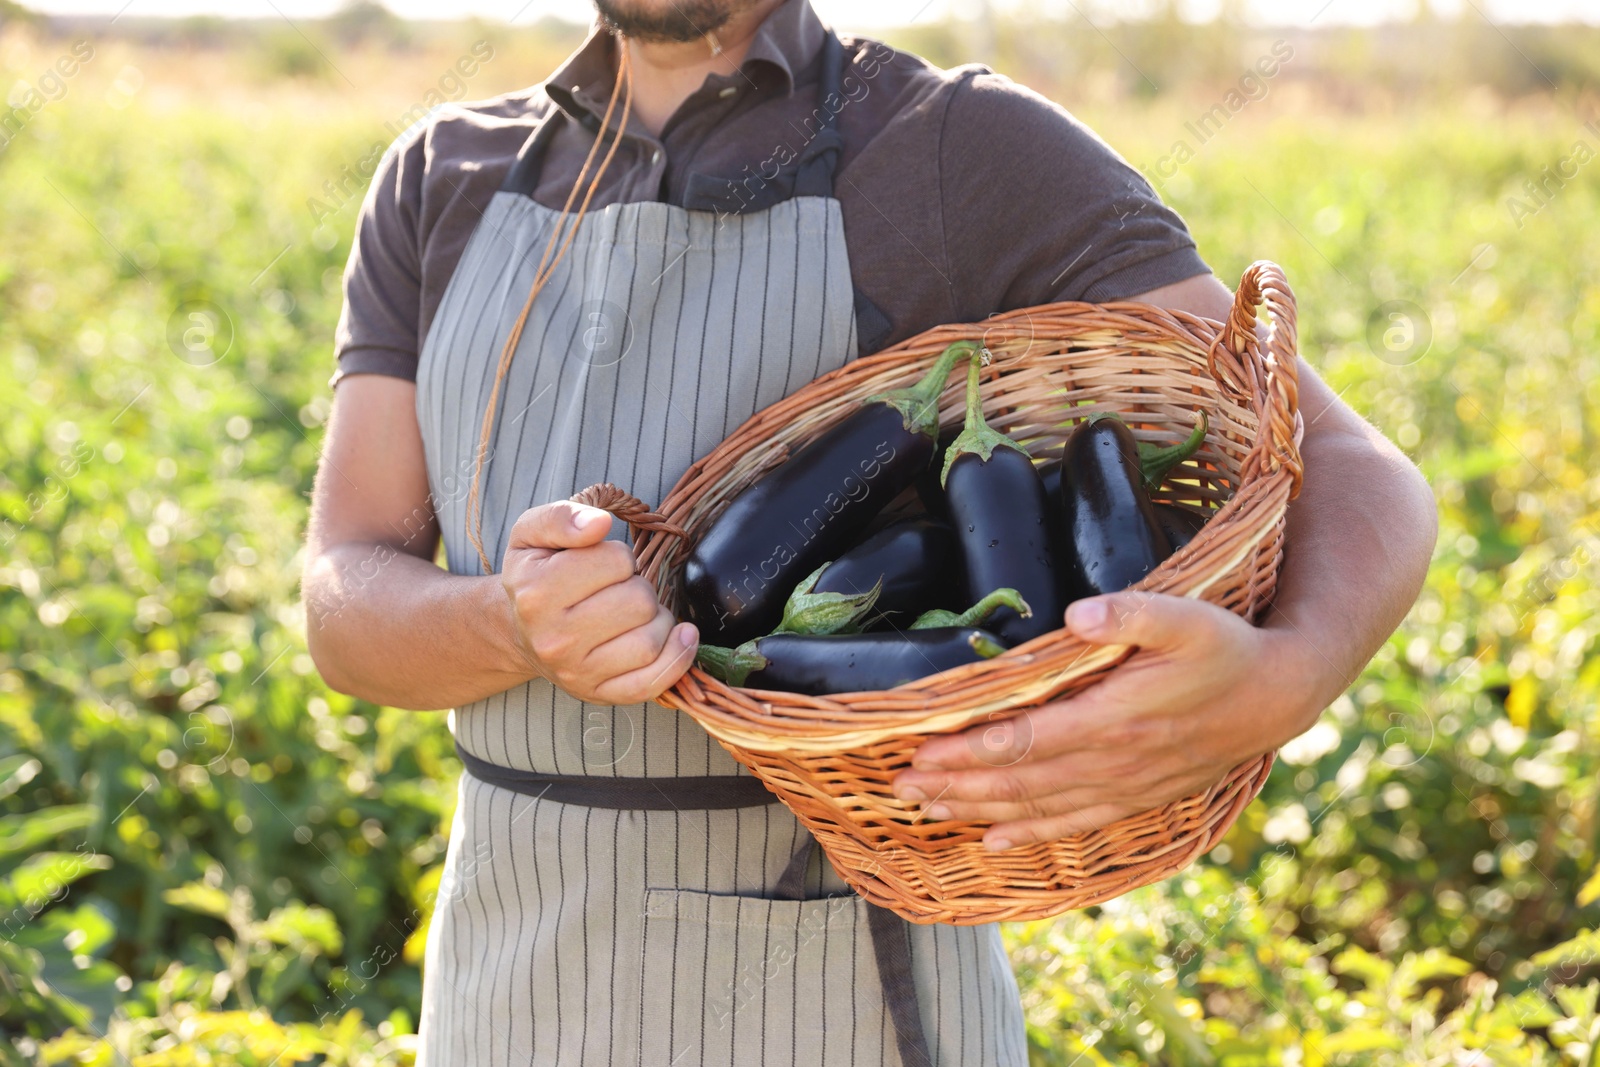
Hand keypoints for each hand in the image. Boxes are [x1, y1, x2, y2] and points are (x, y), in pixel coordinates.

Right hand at [501, 500, 697, 704]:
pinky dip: (677, 658)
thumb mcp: (531, 534)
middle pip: (638, 601)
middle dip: (639, 587)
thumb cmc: (536, 575)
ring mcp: (577, 672)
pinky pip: (652, 683)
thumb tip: (599, 523)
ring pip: (651, 640)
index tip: (603, 565)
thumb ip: (561, 517)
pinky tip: (681, 637)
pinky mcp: (599, 694)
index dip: (618, 557)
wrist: (520, 631)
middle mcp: (554, 638)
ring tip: (636, 613)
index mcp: (537, 593)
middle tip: (619, 590)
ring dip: (657, 619)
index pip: (616, 561)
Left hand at [892, 591, 1327, 849]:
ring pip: (1037, 808)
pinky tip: (992, 842)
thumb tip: (1078, 611)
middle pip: (1017, 782)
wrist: (1277, 697)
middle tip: (900, 786)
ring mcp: (1122, 786)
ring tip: (927, 809)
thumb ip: (1132, 613)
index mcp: (1112, 719)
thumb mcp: (1185, 616)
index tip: (920, 751)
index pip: (1023, 741)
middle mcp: (1111, 762)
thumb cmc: (1224, 648)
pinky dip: (1028, 835)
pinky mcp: (1134, 797)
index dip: (968, 751)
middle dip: (955, 785)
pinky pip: (1072, 824)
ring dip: (978, 810)